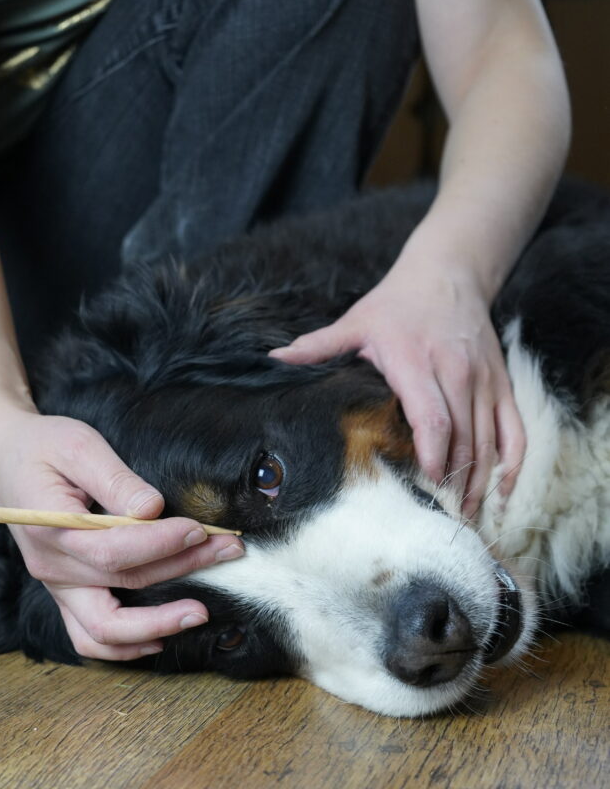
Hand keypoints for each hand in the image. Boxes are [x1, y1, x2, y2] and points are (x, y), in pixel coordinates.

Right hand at [0, 407, 243, 660]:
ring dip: (156, 625)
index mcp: (49, 527)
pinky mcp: (65, 594)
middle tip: (227, 551)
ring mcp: (56, 586)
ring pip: (104, 629)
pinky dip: (125, 647)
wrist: (7, 458)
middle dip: (182, 569)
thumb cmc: (45, 447)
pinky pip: (90, 638)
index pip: (111, 549)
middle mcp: (51, 566)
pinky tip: (161, 637)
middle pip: (121, 583)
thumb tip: (151, 509)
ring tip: (200, 612)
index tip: (200, 529)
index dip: (160, 543)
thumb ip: (114, 478)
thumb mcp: (78, 445)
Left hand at [270, 256, 525, 516]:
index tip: (426, 481)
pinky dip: (512, 462)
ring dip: (480, 480)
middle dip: (454, 479)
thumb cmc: (397, 303)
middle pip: (464, 437)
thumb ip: (318, 346)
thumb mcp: (355, 320)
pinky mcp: (501, 383)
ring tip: (466, 514)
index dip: (432, 452)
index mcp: (416, 360)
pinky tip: (502, 490)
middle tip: (442, 516)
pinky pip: (515, 429)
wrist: (449, 272)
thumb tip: (273, 358)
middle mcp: (456, 372)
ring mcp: (484, 379)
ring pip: (490, 439)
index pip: (432, 415)